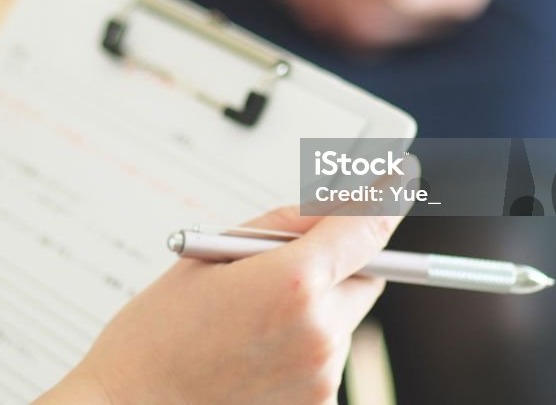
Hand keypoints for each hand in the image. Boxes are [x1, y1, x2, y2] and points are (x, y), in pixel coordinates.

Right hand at [36, 206, 403, 404]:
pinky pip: (324, 362)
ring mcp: (321, 379)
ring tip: (245, 326)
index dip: (386, 196)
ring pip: (341, 322)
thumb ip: (280, 225)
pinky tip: (250, 356)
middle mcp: (319, 334)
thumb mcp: (210, 257)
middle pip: (363, 279)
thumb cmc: (155, 338)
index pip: (365, 226)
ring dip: (313, 312)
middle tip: (282, 270)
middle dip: (335, 266)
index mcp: (292, 282)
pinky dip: (301, 351)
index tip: (400, 177)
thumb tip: (328, 208)